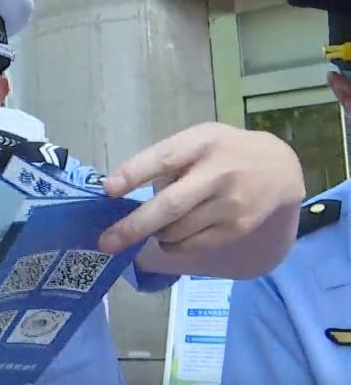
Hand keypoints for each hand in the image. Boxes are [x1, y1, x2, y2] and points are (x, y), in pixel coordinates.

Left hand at [99, 122, 304, 253]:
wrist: (278, 168)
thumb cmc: (223, 151)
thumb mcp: (197, 139)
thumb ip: (167, 158)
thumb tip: (121, 190)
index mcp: (202, 144)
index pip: (164, 159)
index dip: (133, 174)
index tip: (108, 190)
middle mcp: (218, 174)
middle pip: (170, 206)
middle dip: (133, 227)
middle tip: (105, 242)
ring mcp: (230, 204)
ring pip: (178, 231)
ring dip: (154, 234)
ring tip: (150, 227)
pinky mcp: (237, 227)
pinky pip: (194, 244)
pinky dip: (173, 244)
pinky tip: (168, 237)